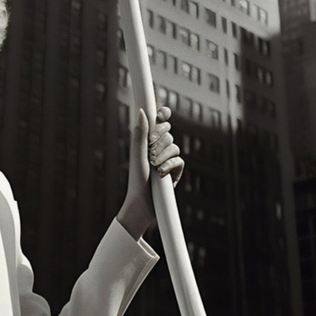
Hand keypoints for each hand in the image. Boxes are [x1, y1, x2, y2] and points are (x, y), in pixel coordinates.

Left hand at [117, 104, 183, 238]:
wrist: (142, 204)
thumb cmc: (136, 179)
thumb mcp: (138, 155)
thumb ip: (141, 133)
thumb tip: (142, 111)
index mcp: (147, 141)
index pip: (158, 123)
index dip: (162, 116)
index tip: (162, 114)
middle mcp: (158, 148)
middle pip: (168, 132)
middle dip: (160, 139)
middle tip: (150, 148)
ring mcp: (168, 159)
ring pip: (174, 146)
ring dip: (163, 155)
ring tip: (154, 166)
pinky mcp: (176, 171)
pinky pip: (180, 160)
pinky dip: (171, 165)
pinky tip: (162, 173)